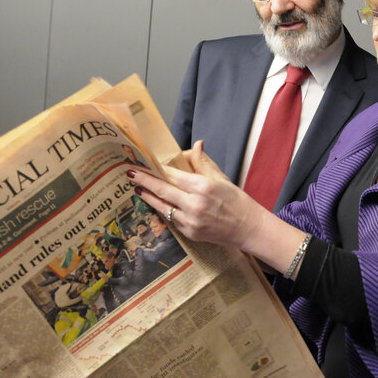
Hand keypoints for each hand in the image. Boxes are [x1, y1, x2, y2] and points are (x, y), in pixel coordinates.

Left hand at [128, 141, 264, 249]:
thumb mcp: (221, 179)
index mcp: (203, 187)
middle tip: (130, 174)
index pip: (173, 176)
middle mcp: (194, 204)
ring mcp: (190, 221)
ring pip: (163, 207)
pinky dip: (163, 209)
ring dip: (149, 197)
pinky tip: (157, 203)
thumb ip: (203, 163)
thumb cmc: (236, 201)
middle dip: (144, 181)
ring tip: (138, 189)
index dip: (157, 170)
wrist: (247, 228)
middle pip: (162, 191)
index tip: (144, 164)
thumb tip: (196, 145)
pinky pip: (171, 219)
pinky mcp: (189, 233)